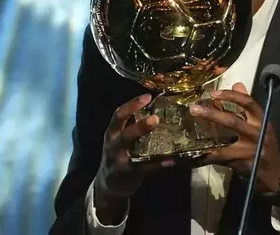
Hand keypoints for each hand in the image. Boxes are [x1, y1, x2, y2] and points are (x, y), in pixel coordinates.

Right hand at [94, 94, 173, 222]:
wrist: (108, 184)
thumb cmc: (119, 154)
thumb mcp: (119, 138)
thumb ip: (132, 125)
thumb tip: (156, 109)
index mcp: (113, 132)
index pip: (119, 114)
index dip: (132, 104)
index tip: (147, 96)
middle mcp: (114, 144)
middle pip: (125, 131)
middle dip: (140, 124)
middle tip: (156, 118)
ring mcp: (120, 159)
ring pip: (133, 149)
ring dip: (148, 144)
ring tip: (165, 137)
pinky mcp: (129, 173)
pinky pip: (145, 168)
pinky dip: (159, 164)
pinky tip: (172, 160)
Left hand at [189, 83, 279, 193]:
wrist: (274, 174)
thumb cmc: (265, 145)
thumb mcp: (261, 123)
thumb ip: (248, 105)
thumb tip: (237, 84)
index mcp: (261, 121)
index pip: (248, 103)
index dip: (231, 96)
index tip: (214, 93)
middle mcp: (256, 134)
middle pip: (233, 121)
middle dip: (212, 114)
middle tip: (194, 108)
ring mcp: (248, 150)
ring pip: (224, 142)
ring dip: (206, 137)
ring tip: (190, 132)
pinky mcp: (240, 163)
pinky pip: (219, 158)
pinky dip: (206, 155)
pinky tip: (195, 154)